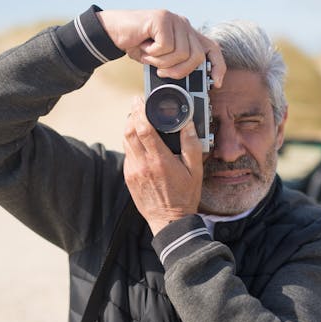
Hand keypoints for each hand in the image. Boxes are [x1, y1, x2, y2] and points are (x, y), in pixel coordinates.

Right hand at [97, 8, 224, 87]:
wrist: (113, 31)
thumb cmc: (137, 45)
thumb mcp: (160, 59)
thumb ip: (175, 65)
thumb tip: (189, 82)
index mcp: (187, 34)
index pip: (212, 49)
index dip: (218, 66)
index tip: (215, 83)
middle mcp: (184, 25)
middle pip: (197, 56)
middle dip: (180, 71)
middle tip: (162, 72)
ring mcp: (174, 20)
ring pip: (181, 53)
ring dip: (161, 62)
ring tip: (149, 55)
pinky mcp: (162, 18)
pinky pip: (165, 46)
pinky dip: (152, 53)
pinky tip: (144, 45)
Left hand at [123, 97, 202, 234]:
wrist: (169, 221)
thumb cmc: (185, 196)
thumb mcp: (195, 171)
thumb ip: (191, 145)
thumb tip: (188, 124)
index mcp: (160, 160)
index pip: (143, 129)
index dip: (139, 111)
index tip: (140, 100)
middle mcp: (142, 165)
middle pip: (129, 131)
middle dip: (132, 115)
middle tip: (137, 105)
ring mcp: (133, 171)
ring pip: (125, 141)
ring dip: (129, 127)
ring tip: (138, 119)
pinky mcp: (128, 177)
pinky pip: (127, 154)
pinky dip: (131, 142)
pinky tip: (139, 140)